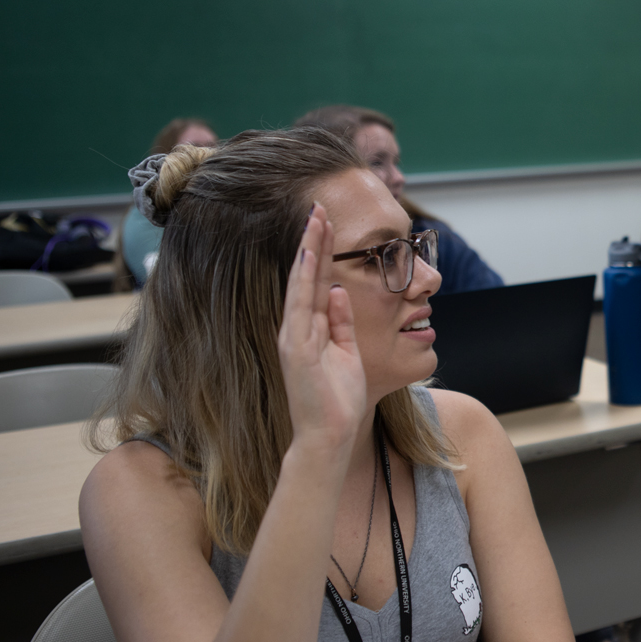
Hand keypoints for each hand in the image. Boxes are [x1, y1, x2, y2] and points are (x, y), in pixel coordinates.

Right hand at [278, 203, 366, 450]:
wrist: (328, 435)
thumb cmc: (338, 399)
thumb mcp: (346, 351)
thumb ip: (341, 322)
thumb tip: (338, 291)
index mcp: (308, 330)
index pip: (314, 282)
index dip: (320, 252)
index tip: (326, 224)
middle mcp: (296, 328)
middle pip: (305, 276)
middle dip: (313, 241)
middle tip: (319, 207)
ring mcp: (294, 337)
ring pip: (300, 284)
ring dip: (308, 250)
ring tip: (315, 219)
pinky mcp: (297, 348)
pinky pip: (301, 306)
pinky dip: (305, 279)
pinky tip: (310, 255)